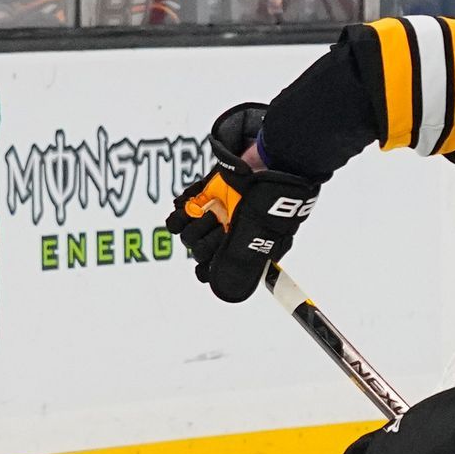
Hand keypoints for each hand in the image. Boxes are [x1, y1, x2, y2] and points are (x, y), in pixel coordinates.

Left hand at [165, 103, 319, 303]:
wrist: (273, 162)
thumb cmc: (274, 201)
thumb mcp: (259, 239)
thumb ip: (238, 263)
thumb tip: (224, 291)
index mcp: (244, 247)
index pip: (215, 269)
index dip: (208, 268)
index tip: (209, 263)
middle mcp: (228, 232)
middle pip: (197, 249)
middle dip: (204, 241)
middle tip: (222, 226)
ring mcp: (215, 212)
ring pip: (184, 231)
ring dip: (194, 223)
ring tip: (213, 211)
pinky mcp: (205, 192)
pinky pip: (180, 207)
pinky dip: (182, 208)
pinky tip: (196, 202)